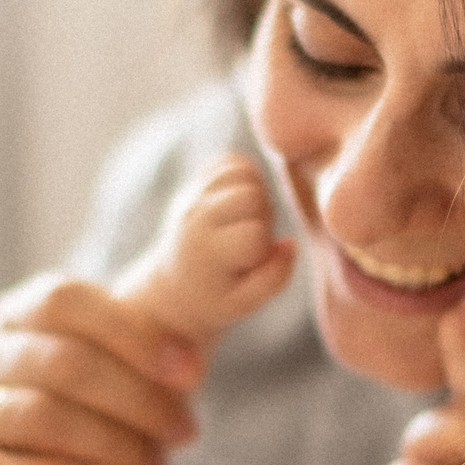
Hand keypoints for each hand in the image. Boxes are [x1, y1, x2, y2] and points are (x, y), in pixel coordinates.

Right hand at [0, 271, 201, 464]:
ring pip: (38, 417)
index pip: (64, 301)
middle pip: (61, 361)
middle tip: (186, 431)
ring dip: (111, 444)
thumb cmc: (89, 413)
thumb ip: (148, 343)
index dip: (133, 333)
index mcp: (16, 315)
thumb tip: (199, 340)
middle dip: (136, 398)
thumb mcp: (114, 366)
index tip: (191, 372)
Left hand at [117, 155, 297, 344]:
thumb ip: (274, 278)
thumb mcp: (245, 303)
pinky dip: (246, 177)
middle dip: (264, 215)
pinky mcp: (197, 183)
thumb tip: (290, 243)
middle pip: (251, 195)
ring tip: (248, 217)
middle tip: (254, 236)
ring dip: (257, 192)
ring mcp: (194, 196)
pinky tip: (242, 204)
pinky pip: (232, 161)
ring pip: (243, 171)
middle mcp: (197, 218)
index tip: (252, 260)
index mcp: (209, 250)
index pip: (254, 232)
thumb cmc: (215, 298)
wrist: (174, 285)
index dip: (264, 246)